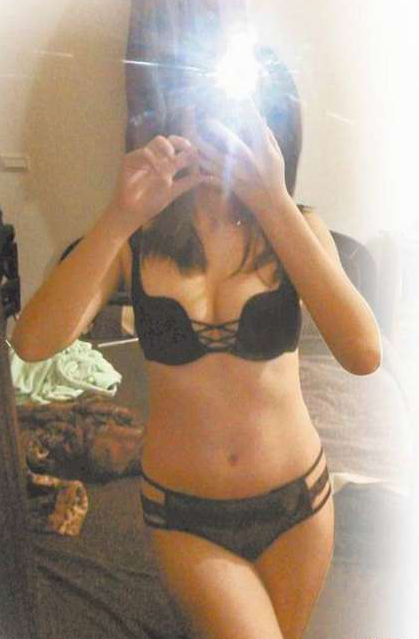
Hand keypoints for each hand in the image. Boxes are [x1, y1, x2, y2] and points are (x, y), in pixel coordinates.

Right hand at [108, 134, 202, 234]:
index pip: (181, 151)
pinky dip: (153, 160)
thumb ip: (188, 183)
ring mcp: (144, 158)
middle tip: (190, 149)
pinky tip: (158, 172)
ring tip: (171, 160)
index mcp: (167, 166)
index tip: (199, 156)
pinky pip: (144, 152)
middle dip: (182, 142)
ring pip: (158, 141)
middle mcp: (157, 159)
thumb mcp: (173, 193)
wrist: (131, 213)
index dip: (191, 150)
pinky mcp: (130, 160)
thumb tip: (208, 177)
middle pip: (171, 141)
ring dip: (168, 148)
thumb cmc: (150, 205)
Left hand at [195, 100, 289, 216]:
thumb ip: (267, 134)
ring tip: (191, 133)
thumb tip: (260, 115)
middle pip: (233, 144)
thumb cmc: (275, 176)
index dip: (249, 111)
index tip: (241, 96)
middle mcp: (251, 163)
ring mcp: (238, 175)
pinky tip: (190, 154)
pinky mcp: (228, 184)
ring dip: (201, 146)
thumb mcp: (276, 154)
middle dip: (219, 129)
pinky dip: (199, 165)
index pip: (257, 127)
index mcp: (265, 153)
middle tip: (207, 118)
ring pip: (215, 159)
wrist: (270, 203)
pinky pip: (210, 174)